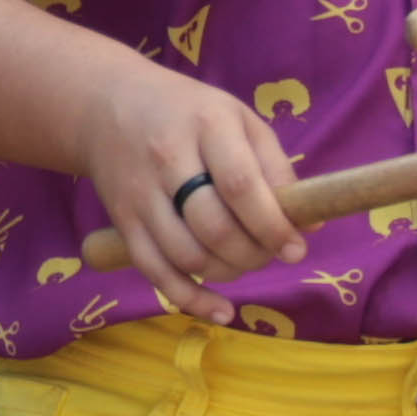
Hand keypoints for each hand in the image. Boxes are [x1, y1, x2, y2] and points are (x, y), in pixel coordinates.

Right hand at [61, 44, 310, 314]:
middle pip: (214, 227)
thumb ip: (275, 165)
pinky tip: (221, 310)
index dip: (272, 226)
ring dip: (226, 272)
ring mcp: (140, 193)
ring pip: (186, 254)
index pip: (241, 186)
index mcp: (206, 126)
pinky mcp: (122, 221)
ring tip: (243, 263)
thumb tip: (311, 224)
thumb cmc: (186, 112)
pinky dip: (190, 298)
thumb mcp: (238, 117)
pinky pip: (154, 271)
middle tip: (270, 255)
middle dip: (252, 254)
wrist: (104, 105)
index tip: (295, 249)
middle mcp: (167, 160)